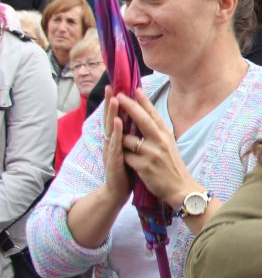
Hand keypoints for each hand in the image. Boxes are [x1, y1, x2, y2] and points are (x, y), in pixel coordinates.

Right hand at [100, 87, 132, 206]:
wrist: (118, 191)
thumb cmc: (125, 169)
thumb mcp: (128, 148)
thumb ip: (129, 135)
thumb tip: (134, 119)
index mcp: (116, 139)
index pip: (116, 116)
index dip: (116, 102)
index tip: (118, 85)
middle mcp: (111, 142)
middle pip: (110, 119)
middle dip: (111, 103)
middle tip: (110, 86)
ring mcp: (111, 151)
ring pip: (111, 129)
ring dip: (112, 114)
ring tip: (115, 99)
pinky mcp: (114, 161)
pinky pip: (115, 145)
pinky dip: (116, 133)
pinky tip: (117, 123)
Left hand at [114, 89, 200, 209]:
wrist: (180, 187)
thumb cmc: (171, 165)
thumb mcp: (168, 144)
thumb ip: (157, 131)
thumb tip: (146, 116)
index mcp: (166, 134)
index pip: (153, 114)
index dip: (143, 101)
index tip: (134, 89)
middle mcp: (160, 141)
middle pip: (142, 119)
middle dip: (129, 106)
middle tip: (118, 96)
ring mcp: (152, 153)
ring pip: (128, 139)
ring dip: (121, 141)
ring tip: (121, 145)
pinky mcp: (144, 166)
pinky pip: (126, 157)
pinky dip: (123, 158)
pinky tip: (125, 161)